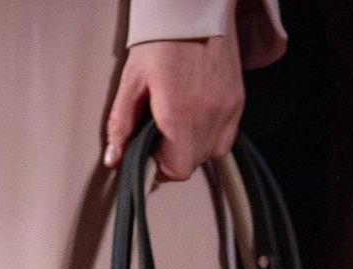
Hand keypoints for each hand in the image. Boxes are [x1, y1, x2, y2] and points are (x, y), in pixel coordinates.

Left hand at [105, 33, 245, 182]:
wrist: (196, 11)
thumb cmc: (161, 40)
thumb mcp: (130, 80)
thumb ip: (121, 124)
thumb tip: (114, 159)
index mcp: (179, 113)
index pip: (176, 169)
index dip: (159, 169)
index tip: (148, 156)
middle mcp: (209, 115)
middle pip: (192, 164)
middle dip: (173, 158)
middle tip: (158, 136)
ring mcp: (227, 109)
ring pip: (211, 153)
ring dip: (192, 148)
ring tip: (177, 124)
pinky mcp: (238, 102)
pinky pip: (225, 138)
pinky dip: (209, 136)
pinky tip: (195, 116)